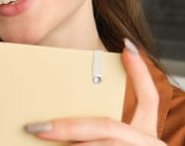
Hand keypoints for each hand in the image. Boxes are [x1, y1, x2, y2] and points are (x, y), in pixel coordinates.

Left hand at [24, 39, 165, 144]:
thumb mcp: (126, 143)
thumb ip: (102, 133)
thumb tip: (58, 126)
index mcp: (148, 138)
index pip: (149, 98)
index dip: (140, 73)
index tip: (126, 47)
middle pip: (107, 128)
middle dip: (68, 127)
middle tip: (35, 128)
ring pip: (99, 145)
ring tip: (37, 140)